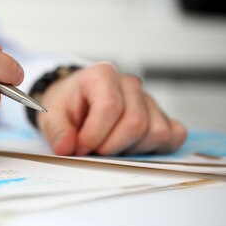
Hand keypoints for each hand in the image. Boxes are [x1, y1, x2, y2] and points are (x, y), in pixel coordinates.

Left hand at [36, 62, 185, 155]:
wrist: (75, 101)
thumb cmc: (67, 105)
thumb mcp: (51, 114)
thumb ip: (56, 130)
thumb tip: (66, 147)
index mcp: (102, 76)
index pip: (110, 107)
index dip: (94, 135)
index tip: (79, 147)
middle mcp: (129, 85)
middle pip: (136, 123)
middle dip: (111, 146)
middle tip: (93, 150)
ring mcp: (148, 100)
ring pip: (157, 132)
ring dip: (131, 149)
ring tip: (110, 146)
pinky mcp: (160, 116)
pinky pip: (174, 135)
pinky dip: (156, 148)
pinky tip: (132, 147)